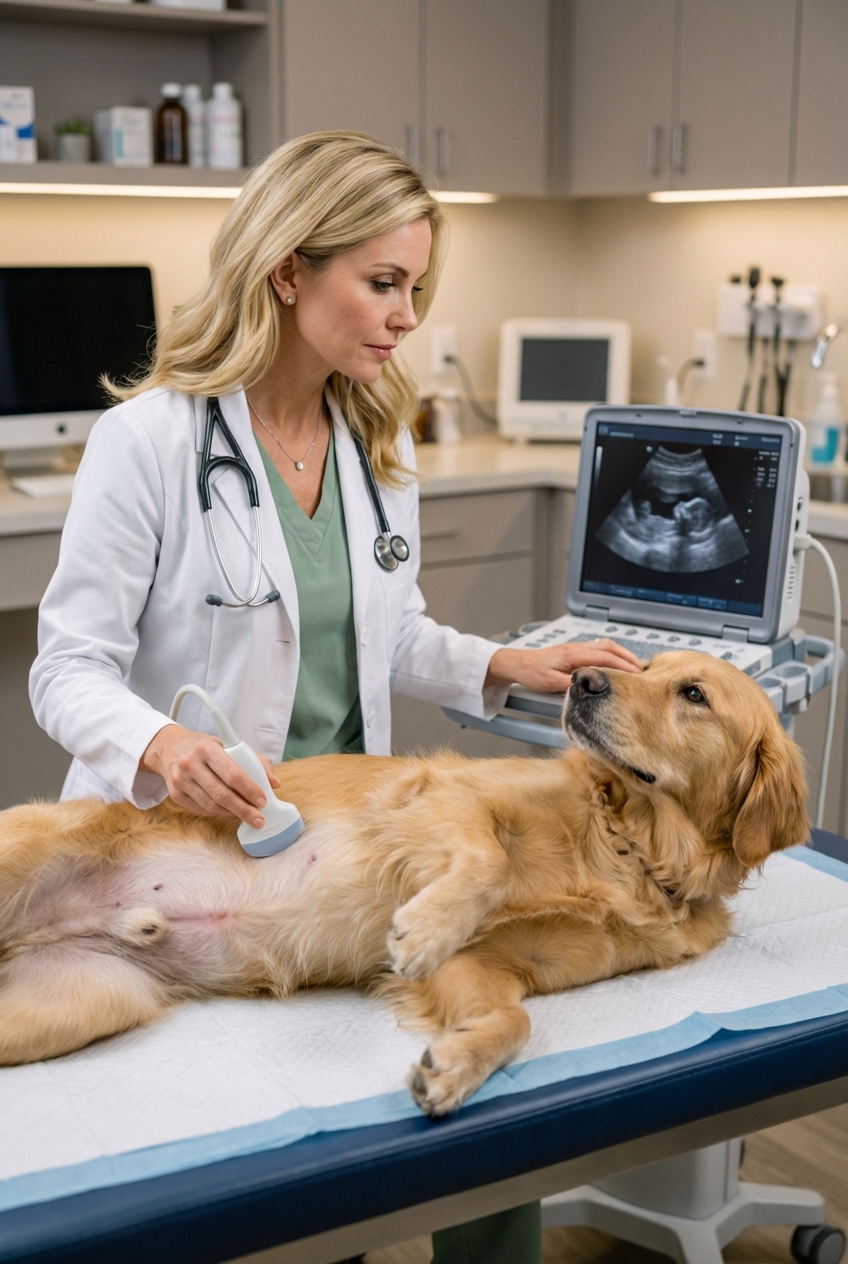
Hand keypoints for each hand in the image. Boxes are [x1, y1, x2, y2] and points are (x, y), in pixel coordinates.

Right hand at [139, 724, 280, 825]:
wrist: (169, 747)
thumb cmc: (205, 747)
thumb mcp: (228, 745)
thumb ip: (255, 761)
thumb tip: (274, 783)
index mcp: (206, 748)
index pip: (232, 773)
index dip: (249, 789)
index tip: (263, 800)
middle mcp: (190, 764)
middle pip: (222, 794)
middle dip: (244, 809)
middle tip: (259, 818)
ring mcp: (180, 781)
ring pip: (211, 805)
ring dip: (233, 814)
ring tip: (248, 817)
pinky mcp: (175, 795)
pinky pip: (202, 809)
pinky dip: (219, 813)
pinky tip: (230, 812)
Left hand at [485, 637, 643, 693]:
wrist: (517, 663)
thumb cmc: (531, 673)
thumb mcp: (550, 683)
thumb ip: (571, 685)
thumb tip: (590, 688)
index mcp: (574, 654)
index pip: (605, 658)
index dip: (624, 665)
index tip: (637, 674)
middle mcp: (578, 647)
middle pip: (611, 648)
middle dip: (629, 658)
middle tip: (644, 670)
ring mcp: (577, 648)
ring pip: (606, 646)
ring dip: (623, 654)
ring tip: (636, 666)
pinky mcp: (575, 651)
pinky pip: (599, 648)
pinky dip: (613, 653)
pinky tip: (617, 661)